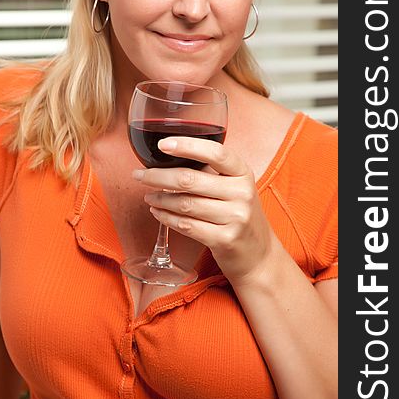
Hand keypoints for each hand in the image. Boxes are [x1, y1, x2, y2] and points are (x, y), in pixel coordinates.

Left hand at [132, 136, 274, 284]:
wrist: (259, 254)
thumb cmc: (238, 214)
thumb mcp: (234, 187)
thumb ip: (210, 172)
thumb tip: (169, 158)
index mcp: (243, 173)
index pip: (215, 152)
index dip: (187, 146)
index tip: (163, 144)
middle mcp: (242, 193)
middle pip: (190, 180)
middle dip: (158, 176)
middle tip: (140, 175)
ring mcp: (235, 217)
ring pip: (185, 204)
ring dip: (160, 199)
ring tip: (148, 196)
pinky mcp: (224, 239)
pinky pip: (186, 225)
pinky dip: (166, 218)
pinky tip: (157, 212)